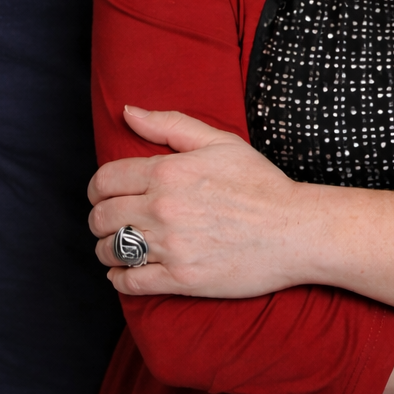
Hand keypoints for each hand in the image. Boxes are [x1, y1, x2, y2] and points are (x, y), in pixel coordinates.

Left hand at [89, 107, 314, 296]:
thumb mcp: (219, 142)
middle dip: (101, 218)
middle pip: (101, 217)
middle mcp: (163, 208)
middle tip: (113, 220)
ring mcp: (171, 246)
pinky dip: (119, 277)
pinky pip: (128, 282)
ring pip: (110, 250)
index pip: (105, 181)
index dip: (98, 188)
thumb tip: (128, 112)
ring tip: (122, 245)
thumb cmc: (260, 183)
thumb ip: (170, 125)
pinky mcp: (180, 279)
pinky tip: (127, 270)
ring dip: (108, 248)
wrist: (294, 229)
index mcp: (169, 171)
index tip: (104, 194)